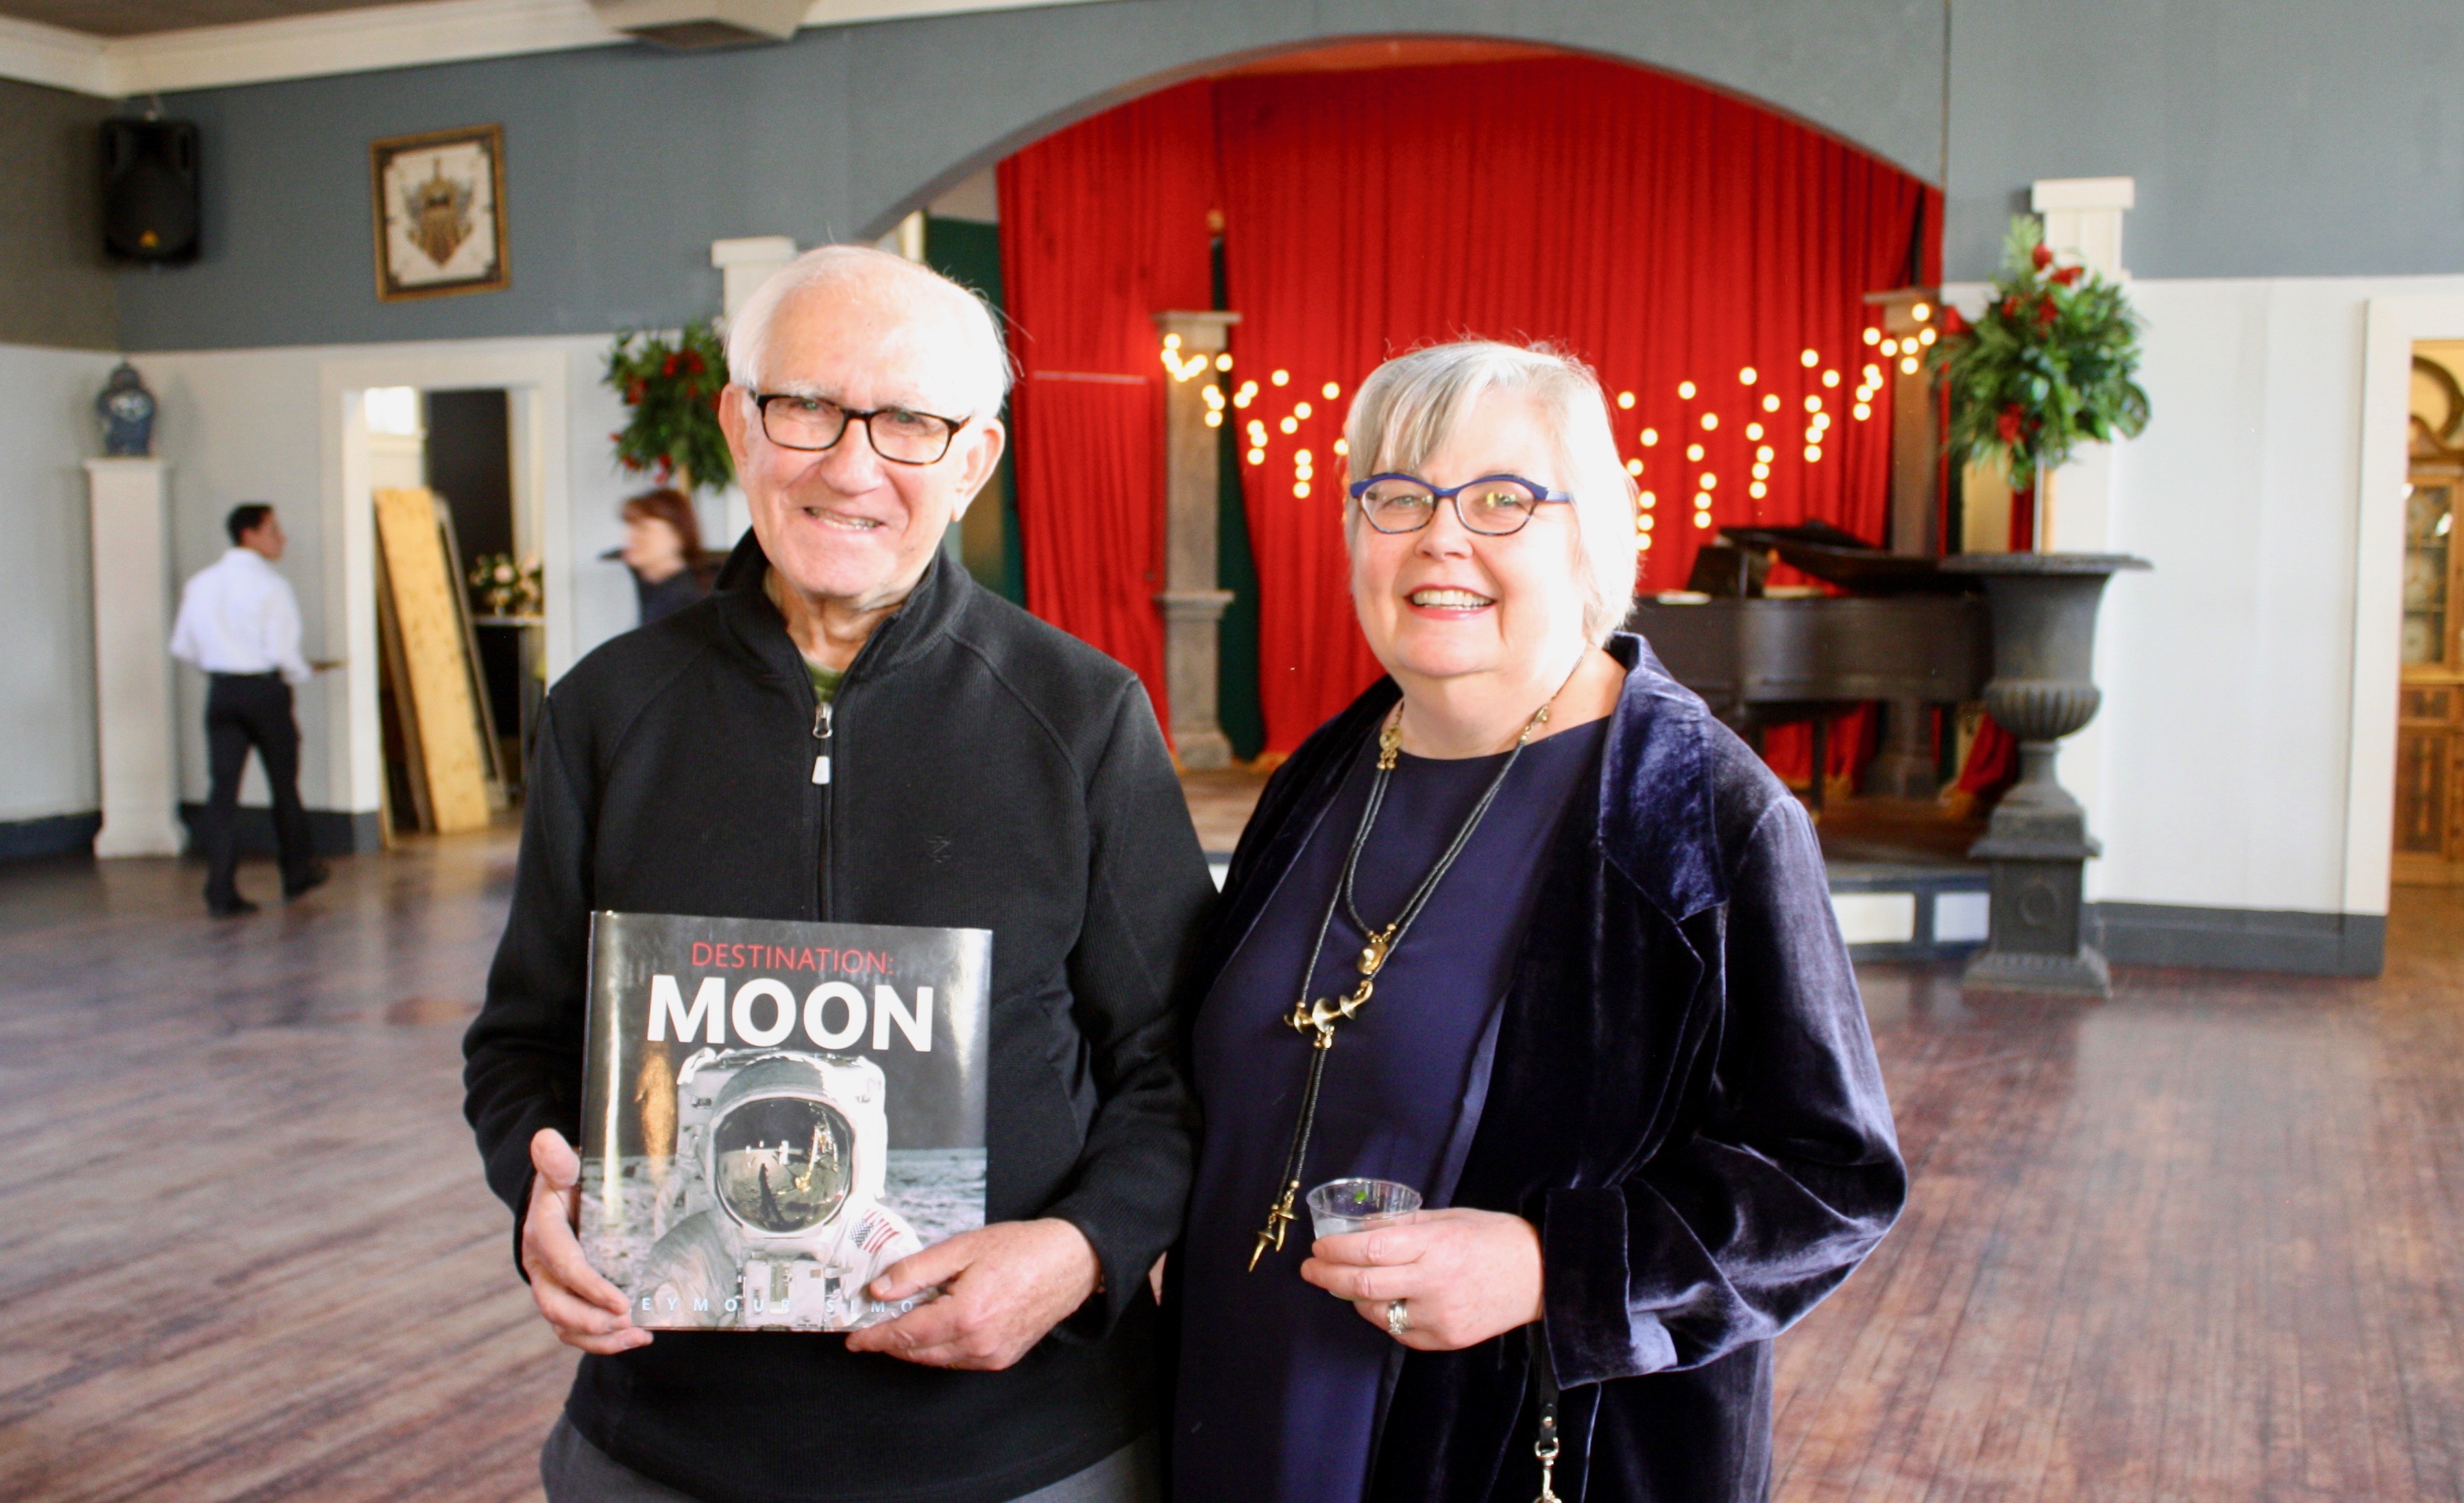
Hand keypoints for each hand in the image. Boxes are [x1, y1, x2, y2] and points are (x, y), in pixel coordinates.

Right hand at [520, 1127, 650, 1355]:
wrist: (563, 1197)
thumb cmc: (569, 1182)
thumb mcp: (563, 1167)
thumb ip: (556, 1158)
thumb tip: (547, 1139)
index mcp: (543, 1232)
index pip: (562, 1263)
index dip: (589, 1286)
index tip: (620, 1301)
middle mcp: (542, 1266)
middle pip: (556, 1304)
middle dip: (591, 1320)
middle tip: (628, 1321)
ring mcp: (551, 1286)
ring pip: (565, 1324)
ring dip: (599, 1338)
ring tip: (638, 1335)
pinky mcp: (565, 1299)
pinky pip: (575, 1329)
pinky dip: (602, 1341)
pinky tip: (636, 1337)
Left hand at [845, 1218, 1100, 1370]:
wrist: (1069, 1262)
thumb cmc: (1020, 1249)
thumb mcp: (962, 1248)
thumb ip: (917, 1271)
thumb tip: (880, 1291)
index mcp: (966, 1315)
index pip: (906, 1334)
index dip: (875, 1337)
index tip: (854, 1339)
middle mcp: (978, 1343)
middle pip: (918, 1352)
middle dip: (890, 1343)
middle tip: (869, 1330)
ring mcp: (992, 1355)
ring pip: (937, 1360)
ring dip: (914, 1347)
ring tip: (900, 1324)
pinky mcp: (1002, 1358)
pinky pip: (958, 1361)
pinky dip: (940, 1349)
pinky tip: (935, 1328)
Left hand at [1299, 1207, 1543, 1351]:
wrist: (1541, 1275)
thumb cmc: (1494, 1238)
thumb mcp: (1448, 1218)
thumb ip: (1404, 1227)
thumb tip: (1360, 1228)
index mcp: (1436, 1246)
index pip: (1370, 1249)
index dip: (1337, 1250)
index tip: (1319, 1247)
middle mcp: (1435, 1283)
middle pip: (1364, 1285)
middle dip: (1328, 1276)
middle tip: (1312, 1269)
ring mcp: (1440, 1316)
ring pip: (1376, 1312)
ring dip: (1353, 1298)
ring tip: (1346, 1283)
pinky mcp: (1445, 1339)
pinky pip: (1399, 1331)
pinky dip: (1383, 1315)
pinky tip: (1382, 1301)